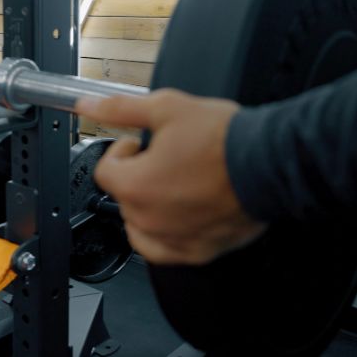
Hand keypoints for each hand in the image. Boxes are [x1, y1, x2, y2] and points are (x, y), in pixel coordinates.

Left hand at [75, 89, 266, 265]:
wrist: (269, 164)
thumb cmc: (223, 140)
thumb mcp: (166, 108)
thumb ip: (120, 109)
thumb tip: (86, 104)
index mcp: (135, 185)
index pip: (106, 170)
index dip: (122, 151)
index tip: (138, 144)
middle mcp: (148, 219)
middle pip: (124, 197)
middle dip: (137, 175)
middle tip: (164, 158)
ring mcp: (172, 239)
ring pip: (140, 227)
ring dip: (147, 206)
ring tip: (172, 184)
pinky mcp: (197, 252)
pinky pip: (164, 251)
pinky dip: (164, 235)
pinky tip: (177, 215)